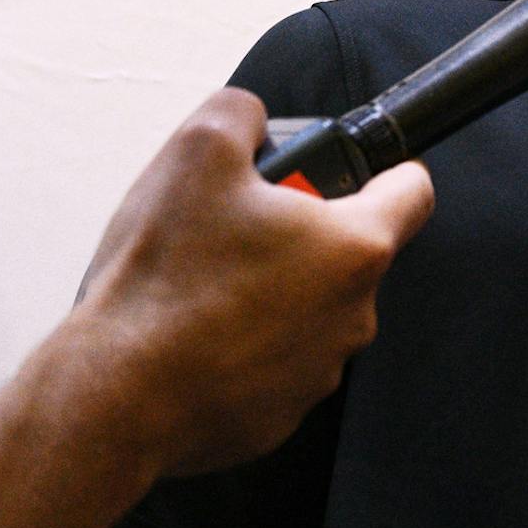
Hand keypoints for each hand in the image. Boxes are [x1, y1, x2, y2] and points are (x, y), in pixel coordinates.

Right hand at [56, 89, 432, 476]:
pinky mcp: (281, 415)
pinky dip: (241, 345)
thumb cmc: (164, 278)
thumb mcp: (197, 151)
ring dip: (269, 290)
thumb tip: (252, 120)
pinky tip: (191, 335)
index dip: (388, 167)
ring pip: (307, 308)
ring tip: (202, 282)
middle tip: (235, 225)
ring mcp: (319, 371)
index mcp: (354, 247)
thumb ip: (242, 113)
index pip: (413, 191)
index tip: (351, 168)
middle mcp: (354, 315)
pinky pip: (271, 362)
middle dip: (299, 231)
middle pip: (347, 251)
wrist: (114, 396)